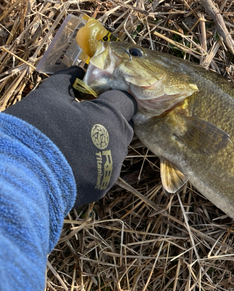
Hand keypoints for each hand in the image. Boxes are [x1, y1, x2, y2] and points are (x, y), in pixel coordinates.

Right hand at [5, 66, 136, 205]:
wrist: (21, 177)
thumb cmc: (35, 129)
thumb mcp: (49, 96)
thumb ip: (68, 81)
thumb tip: (78, 71)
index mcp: (111, 119)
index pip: (125, 100)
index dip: (111, 95)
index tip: (94, 95)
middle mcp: (119, 145)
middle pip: (122, 125)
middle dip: (107, 119)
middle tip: (81, 116)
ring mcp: (112, 170)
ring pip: (114, 150)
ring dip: (100, 143)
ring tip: (72, 142)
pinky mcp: (102, 189)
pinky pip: (104, 171)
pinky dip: (92, 164)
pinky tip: (71, 163)